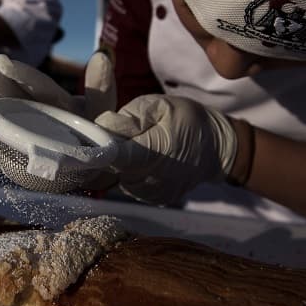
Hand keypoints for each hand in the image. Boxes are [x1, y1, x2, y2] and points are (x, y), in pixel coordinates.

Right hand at [0, 51, 116, 174]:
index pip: (40, 87)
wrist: (101, 164)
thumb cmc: (104, 134)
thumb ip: (102, 92)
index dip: (23, 75)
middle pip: (15, 95)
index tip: (4, 62)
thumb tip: (101, 58)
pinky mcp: (19, 157)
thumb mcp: (105, 112)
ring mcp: (26, 133)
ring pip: (1, 118)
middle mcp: (38, 112)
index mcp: (59, 102)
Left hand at [94, 95, 239, 205]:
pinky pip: (129, 184)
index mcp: (154, 154)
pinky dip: (129, 171)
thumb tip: (103, 125)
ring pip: (117, 177)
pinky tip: (143, 159)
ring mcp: (152, 194)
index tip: (87, 137)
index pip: (114, 157)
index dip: (96, 147)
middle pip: (110, 167)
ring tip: (136, 145)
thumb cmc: (189, 120)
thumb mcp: (161, 106)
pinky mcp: (153, 199)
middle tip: (118, 133)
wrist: (218, 148)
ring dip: (119, 162)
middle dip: (106, 150)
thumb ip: (130, 116)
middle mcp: (151, 181)